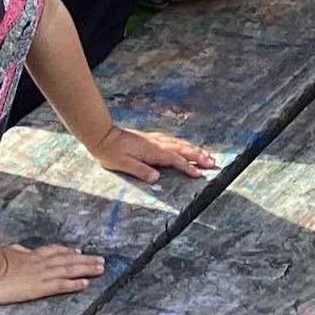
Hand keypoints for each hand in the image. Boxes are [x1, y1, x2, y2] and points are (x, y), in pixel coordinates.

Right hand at [0, 243, 105, 304]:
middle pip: (69, 260)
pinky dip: (74, 284)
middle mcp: (41, 263)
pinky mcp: (39, 287)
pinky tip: (85, 284)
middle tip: (101, 260)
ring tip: (100, 269)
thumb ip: (17, 252)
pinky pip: (61, 285)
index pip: (56, 251)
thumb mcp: (7, 253)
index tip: (80, 251)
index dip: (69, 252)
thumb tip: (20, 249)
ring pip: (70, 270)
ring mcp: (42, 275)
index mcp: (33, 255)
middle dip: (86, 260)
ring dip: (87, 269)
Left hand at [88, 124, 216, 182]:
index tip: (199, 174)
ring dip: (194, 149)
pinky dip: (183, 144)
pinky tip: (186, 145)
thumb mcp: (124, 164)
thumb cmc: (111, 152)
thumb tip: (156, 178)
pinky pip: (173, 140)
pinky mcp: (151, 138)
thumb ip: (141, 171)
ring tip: (206, 155)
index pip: (175, 160)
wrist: (102, 136)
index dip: (188, 167)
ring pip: (179, 144)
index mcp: (153, 151)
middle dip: (198, 156)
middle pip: (183, 150)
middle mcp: (157, 144)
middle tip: (212, 163)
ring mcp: (155, 139)